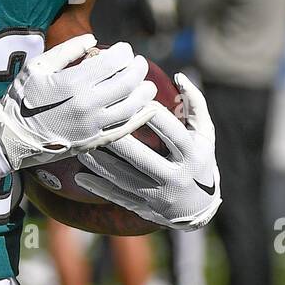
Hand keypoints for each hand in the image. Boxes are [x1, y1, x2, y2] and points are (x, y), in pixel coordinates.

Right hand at [0, 33, 159, 172]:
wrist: (11, 138)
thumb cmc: (21, 98)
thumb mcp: (37, 67)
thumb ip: (66, 50)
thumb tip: (92, 39)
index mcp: (73, 83)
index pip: (112, 62)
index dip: (124, 52)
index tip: (124, 49)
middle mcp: (87, 104)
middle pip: (127, 82)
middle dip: (138, 68)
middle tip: (140, 62)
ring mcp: (93, 126)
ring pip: (131, 106)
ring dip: (144, 92)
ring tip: (147, 84)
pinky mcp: (94, 142)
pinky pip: (125, 129)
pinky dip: (140, 117)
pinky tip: (147, 108)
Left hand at [73, 73, 220, 230]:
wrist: (199, 208)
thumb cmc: (200, 159)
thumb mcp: (205, 133)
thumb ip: (195, 103)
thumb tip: (179, 76)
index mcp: (191, 155)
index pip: (172, 133)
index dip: (153, 116)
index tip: (134, 98)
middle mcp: (175, 177)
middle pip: (143, 158)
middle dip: (119, 140)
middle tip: (97, 121)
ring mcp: (158, 195)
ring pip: (125, 178)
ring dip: (101, 163)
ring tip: (82, 145)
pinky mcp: (144, 207)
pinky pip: (117, 197)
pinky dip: (98, 188)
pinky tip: (79, 176)